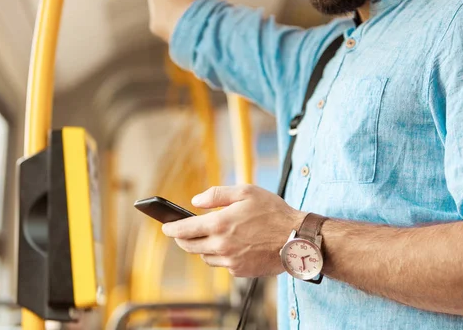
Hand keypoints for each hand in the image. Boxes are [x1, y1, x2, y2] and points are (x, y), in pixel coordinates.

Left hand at [162, 185, 303, 277]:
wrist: (296, 238)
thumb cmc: (273, 212)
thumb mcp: (245, 192)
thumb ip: (217, 195)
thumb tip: (196, 201)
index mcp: (219, 225)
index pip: (184, 230)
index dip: (172, 229)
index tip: (166, 227)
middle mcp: (221, 246)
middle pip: (190, 247)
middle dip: (182, 239)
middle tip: (182, 232)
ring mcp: (230, 261)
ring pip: (205, 257)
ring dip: (202, 247)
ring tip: (210, 236)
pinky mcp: (240, 271)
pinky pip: (222, 264)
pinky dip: (221, 255)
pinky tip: (232, 245)